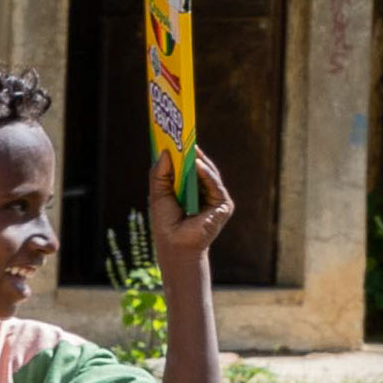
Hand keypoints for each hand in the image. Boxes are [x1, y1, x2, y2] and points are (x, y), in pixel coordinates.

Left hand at [146, 148, 239, 279]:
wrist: (174, 245)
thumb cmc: (166, 222)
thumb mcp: (158, 193)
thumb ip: (160, 173)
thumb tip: (165, 151)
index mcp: (191, 189)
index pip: (189, 167)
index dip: (183, 153)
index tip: (176, 137)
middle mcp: (205, 192)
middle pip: (200, 168)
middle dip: (192, 152)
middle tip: (183, 136)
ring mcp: (216, 199)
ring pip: (209, 173)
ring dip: (198, 160)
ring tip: (188, 146)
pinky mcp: (223, 206)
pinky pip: (215, 185)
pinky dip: (206, 174)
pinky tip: (196, 164)